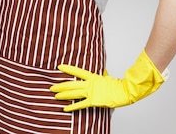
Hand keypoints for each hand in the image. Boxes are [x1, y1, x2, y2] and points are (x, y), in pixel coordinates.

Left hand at [50, 49, 164, 111]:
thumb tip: (103, 71)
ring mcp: (91, 92)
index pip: (77, 71)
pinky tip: (65, 108)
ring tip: (54, 96)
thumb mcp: (107, 77)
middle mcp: (90, 84)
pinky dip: (72, 106)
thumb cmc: (117, 85)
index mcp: (93, 77)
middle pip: (71, 84)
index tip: (59, 67)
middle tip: (51, 87)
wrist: (124, 91)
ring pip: (73, 93)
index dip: (68, 69)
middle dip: (60, 86)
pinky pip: (80, 104)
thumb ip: (102, 75)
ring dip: (63, 95)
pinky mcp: (93, 101)